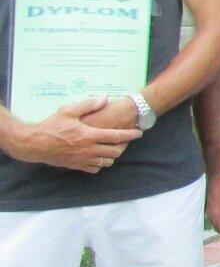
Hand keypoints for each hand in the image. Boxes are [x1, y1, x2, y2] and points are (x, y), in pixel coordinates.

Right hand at [5, 96, 141, 172]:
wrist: (33, 144)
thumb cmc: (50, 126)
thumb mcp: (68, 111)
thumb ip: (88, 105)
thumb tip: (105, 97)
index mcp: (89, 136)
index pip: (116, 137)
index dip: (130, 135)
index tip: (139, 132)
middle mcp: (88, 150)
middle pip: (116, 152)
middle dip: (124, 146)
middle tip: (125, 139)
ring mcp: (83, 160)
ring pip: (107, 162)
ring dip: (113, 155)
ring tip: (113, 147)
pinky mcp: (76, 166)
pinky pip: (95, 169)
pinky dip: (101, 163)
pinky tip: (99, 155)